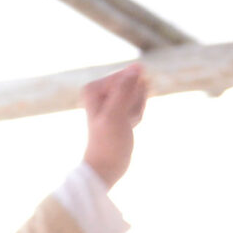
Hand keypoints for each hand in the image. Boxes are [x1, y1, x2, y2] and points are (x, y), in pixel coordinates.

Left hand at [79, 63, 148, 187]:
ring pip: (139, 95)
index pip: (127, 78)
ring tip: (124, 126)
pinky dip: (137, 115)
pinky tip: (127, 127)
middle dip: (135, 104)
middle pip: (134, 85)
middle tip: (122, 123)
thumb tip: (137, 67)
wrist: (107, 166)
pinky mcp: (120, 107)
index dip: (131, 97)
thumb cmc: (107, 142)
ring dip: (136, 111)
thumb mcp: (115, 115)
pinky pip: (139, 104)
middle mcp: (100, 89)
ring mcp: (111, 98)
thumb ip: (125, 89)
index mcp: (93, 88)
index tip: (119, 116)